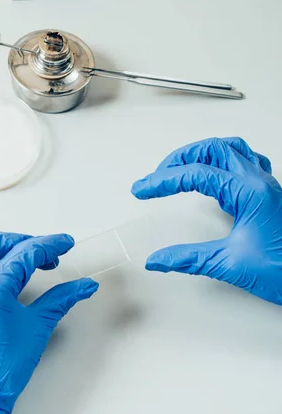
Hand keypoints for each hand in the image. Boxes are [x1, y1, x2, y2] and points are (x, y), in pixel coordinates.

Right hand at [132, 137, 281, 304]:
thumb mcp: (231, 264)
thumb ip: (190, 259)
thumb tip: (159, 259)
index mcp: (249, 191)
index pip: (196, 173)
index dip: (164, 180)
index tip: (143, 189)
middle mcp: (259, 181)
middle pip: (212, 149)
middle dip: (179, 158)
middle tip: (158, 176)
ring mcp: (266, 184)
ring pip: (230, 149)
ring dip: (201, 153)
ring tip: (180, 167)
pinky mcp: (269, 194)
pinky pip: (246, 162)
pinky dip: (223, 161)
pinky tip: (215, 174)